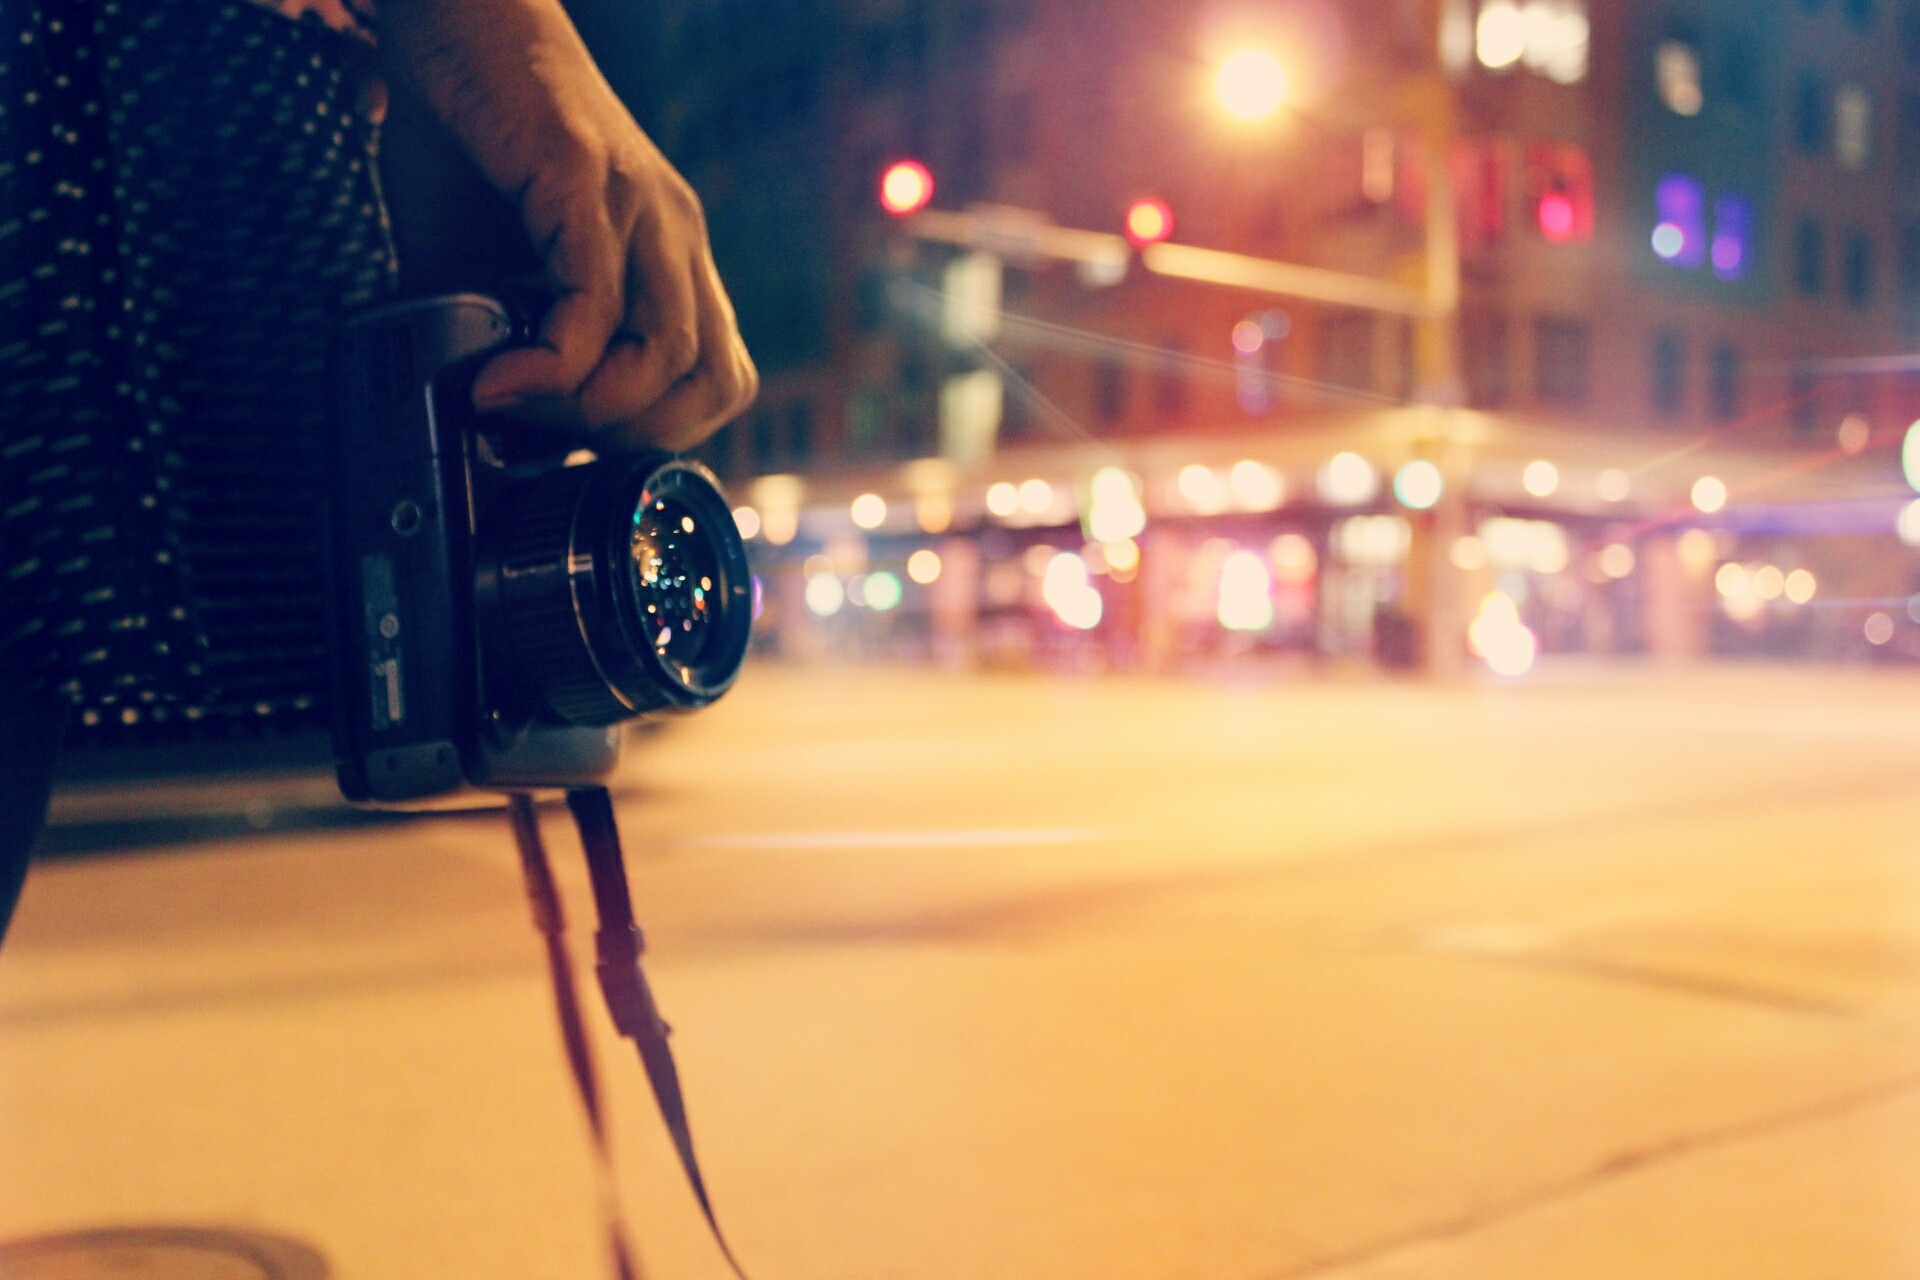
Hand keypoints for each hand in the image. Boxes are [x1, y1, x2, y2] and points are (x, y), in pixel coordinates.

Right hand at [377, 0, 756, 450]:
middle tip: (545, 435)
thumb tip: (480, 429)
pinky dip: (552, 364)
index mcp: (667, 258)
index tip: (573, 441)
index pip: (719, 379)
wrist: (445, 14)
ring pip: (671, 355)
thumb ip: (498, 341)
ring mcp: (641, 206)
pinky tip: (498, 379)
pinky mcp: (585, 178)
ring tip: (513, 406)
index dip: (656, 431)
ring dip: (590, 411)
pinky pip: (597, 300)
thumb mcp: (481, 265)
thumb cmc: (463, 136)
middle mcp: (673, 236)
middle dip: (633, 437)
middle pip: (717, 383)